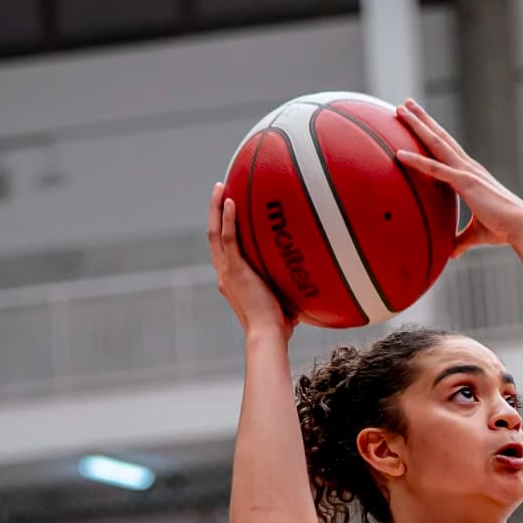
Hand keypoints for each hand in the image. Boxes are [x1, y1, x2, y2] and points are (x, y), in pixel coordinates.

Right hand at [207, 182, 296, 339]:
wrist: (268, 335)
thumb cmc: (279, 326)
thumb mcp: (282, 300)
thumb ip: (288, 287)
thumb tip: (309, 281)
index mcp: (232, 282)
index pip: (224, 252)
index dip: (224, 232)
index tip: (229, 215)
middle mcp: (225, 275)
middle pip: (213, 237)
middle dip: (214, 212)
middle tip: (219, 191)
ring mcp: (228, 272)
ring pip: (214, 233)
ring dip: (215, 209)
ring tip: (219, 187)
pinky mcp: (235, 270)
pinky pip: (227, 238)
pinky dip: (228, 219)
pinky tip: (231, 201)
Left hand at [395, 100, 522, 257]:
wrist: (522, 227)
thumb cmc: (503, 229)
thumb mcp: (476, 234)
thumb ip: (460, 241)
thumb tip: (451, 254)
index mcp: (471, 174)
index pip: (447, 149)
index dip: (433, 134)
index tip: (420, 121)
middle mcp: (468, 167)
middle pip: (440, 137)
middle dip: (422, 119)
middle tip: (406, 104)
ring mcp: (466, 172)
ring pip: (436, 143)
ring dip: (418, 125)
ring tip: (402, 109)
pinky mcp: (465, 183)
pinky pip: (435, 169)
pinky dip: (417, 161)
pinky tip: (400, 153)